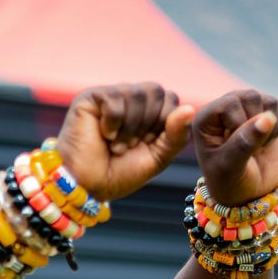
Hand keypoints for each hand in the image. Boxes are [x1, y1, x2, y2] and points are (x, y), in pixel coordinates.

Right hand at [55, 83, 193, 200]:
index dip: (164, 124)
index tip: (147, 145)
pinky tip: (103, 135)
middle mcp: (129, 100)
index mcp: (147, 112)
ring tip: (117, 146)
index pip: (170, 99)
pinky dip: (112, 124)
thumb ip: (176, 136)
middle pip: (156, 91)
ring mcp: (109, 97)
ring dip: (130, 127)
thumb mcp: (157, 159)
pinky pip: (114, 99)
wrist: (87, 187)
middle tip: (131, 146)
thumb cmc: (119, 175)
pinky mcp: (91, 98)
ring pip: (136, 94)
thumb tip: (190, 108)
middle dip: (148, 124)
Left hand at [193, 89, 277, 204]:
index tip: (234, 148)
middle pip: (250, 97)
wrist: (248, 193)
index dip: (239, 125)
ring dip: (269, 128)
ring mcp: (244, 108)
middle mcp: (223, 109)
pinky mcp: (264, 112)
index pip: (229, 103)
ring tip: (257, 147)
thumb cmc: (230, 182)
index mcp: (205, 119)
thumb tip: (268, 117)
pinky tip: (266, 142)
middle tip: (248, 149)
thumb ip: (245, 143)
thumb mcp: (231, 167)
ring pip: (267, 100)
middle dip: (255, 126)